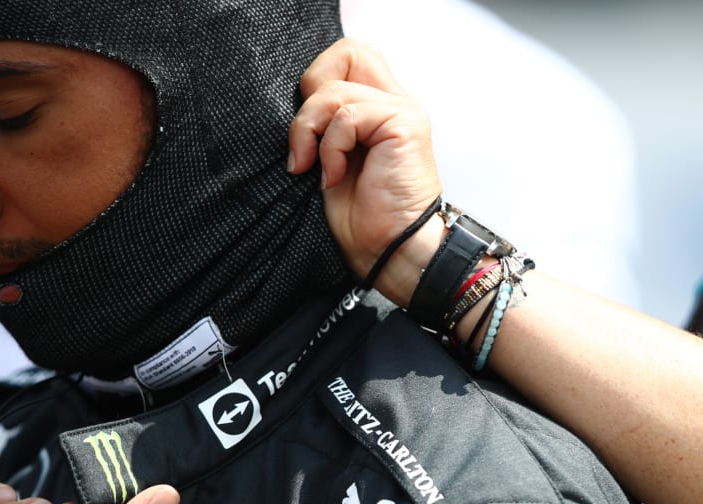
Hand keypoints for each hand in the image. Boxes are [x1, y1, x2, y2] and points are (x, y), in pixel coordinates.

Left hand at [289, 38, 443, 304]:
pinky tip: (334, 177)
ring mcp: (402, 110)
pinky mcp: (403, 123)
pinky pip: (346, 116)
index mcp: (380, 109)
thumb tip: (299, 102)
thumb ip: (325, 124)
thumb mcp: (331, 160)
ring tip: (317, 169)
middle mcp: (395, 102)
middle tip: (309, 139)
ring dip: (311, 132)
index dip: (319, 80)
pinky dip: (329, 148)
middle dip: (313, 91)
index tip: (308, 131)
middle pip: (349, 52)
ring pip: (334, 90)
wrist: (392, 252)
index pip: (350, 56)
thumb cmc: (365, 219)